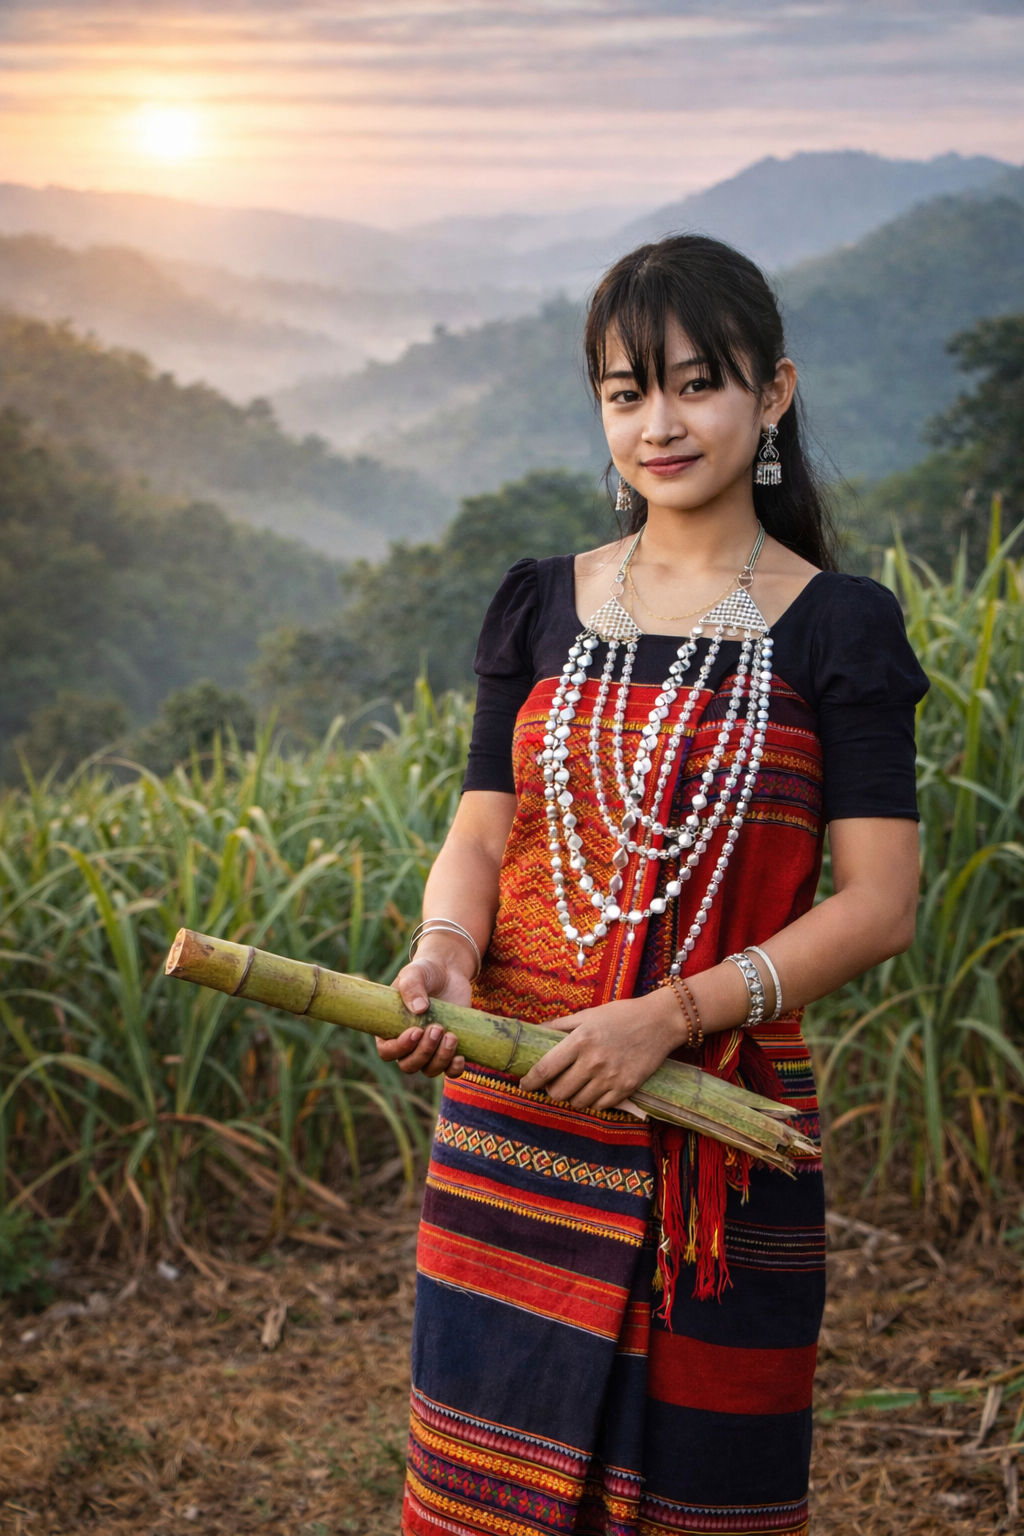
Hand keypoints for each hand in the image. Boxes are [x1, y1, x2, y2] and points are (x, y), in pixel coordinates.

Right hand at [376, 954, 471, 1078]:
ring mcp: (429, 1049)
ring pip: (429, 1070)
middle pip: (409, 1065)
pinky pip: (450, 1071)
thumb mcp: (414, 973)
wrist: (448, 973)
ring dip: (440, 1058)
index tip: (415, 1031)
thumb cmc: (424, 973)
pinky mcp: (449, 1050)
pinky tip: (460, 1056)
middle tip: (437, 1028)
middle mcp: (408, 1045)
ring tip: (452, 1036)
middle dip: (424, 1051)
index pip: (387, 1051)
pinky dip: (454, 1069)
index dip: (399, 1048)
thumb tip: (419, 1009)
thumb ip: (411, 987)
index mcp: (390, 1030)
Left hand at [519, 992, 682, 1110]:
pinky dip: (593, 1101)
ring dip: (572, 1096)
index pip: (546, 1068)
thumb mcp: (588, 1015)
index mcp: (580, 1040)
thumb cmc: (621, 1015)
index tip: (524, 1084)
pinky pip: (599, 1107)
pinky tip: (595, 1089)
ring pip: (578, 1102)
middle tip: (555, 1083)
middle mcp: (593, 1061)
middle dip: (551, 1090)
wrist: (660, 1022)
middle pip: (559, 1092)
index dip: (530, 1081)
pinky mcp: (626, 1088)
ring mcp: (610, 1077)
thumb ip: (560, 1025)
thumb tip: (535, 1031)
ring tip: (576, 1085)